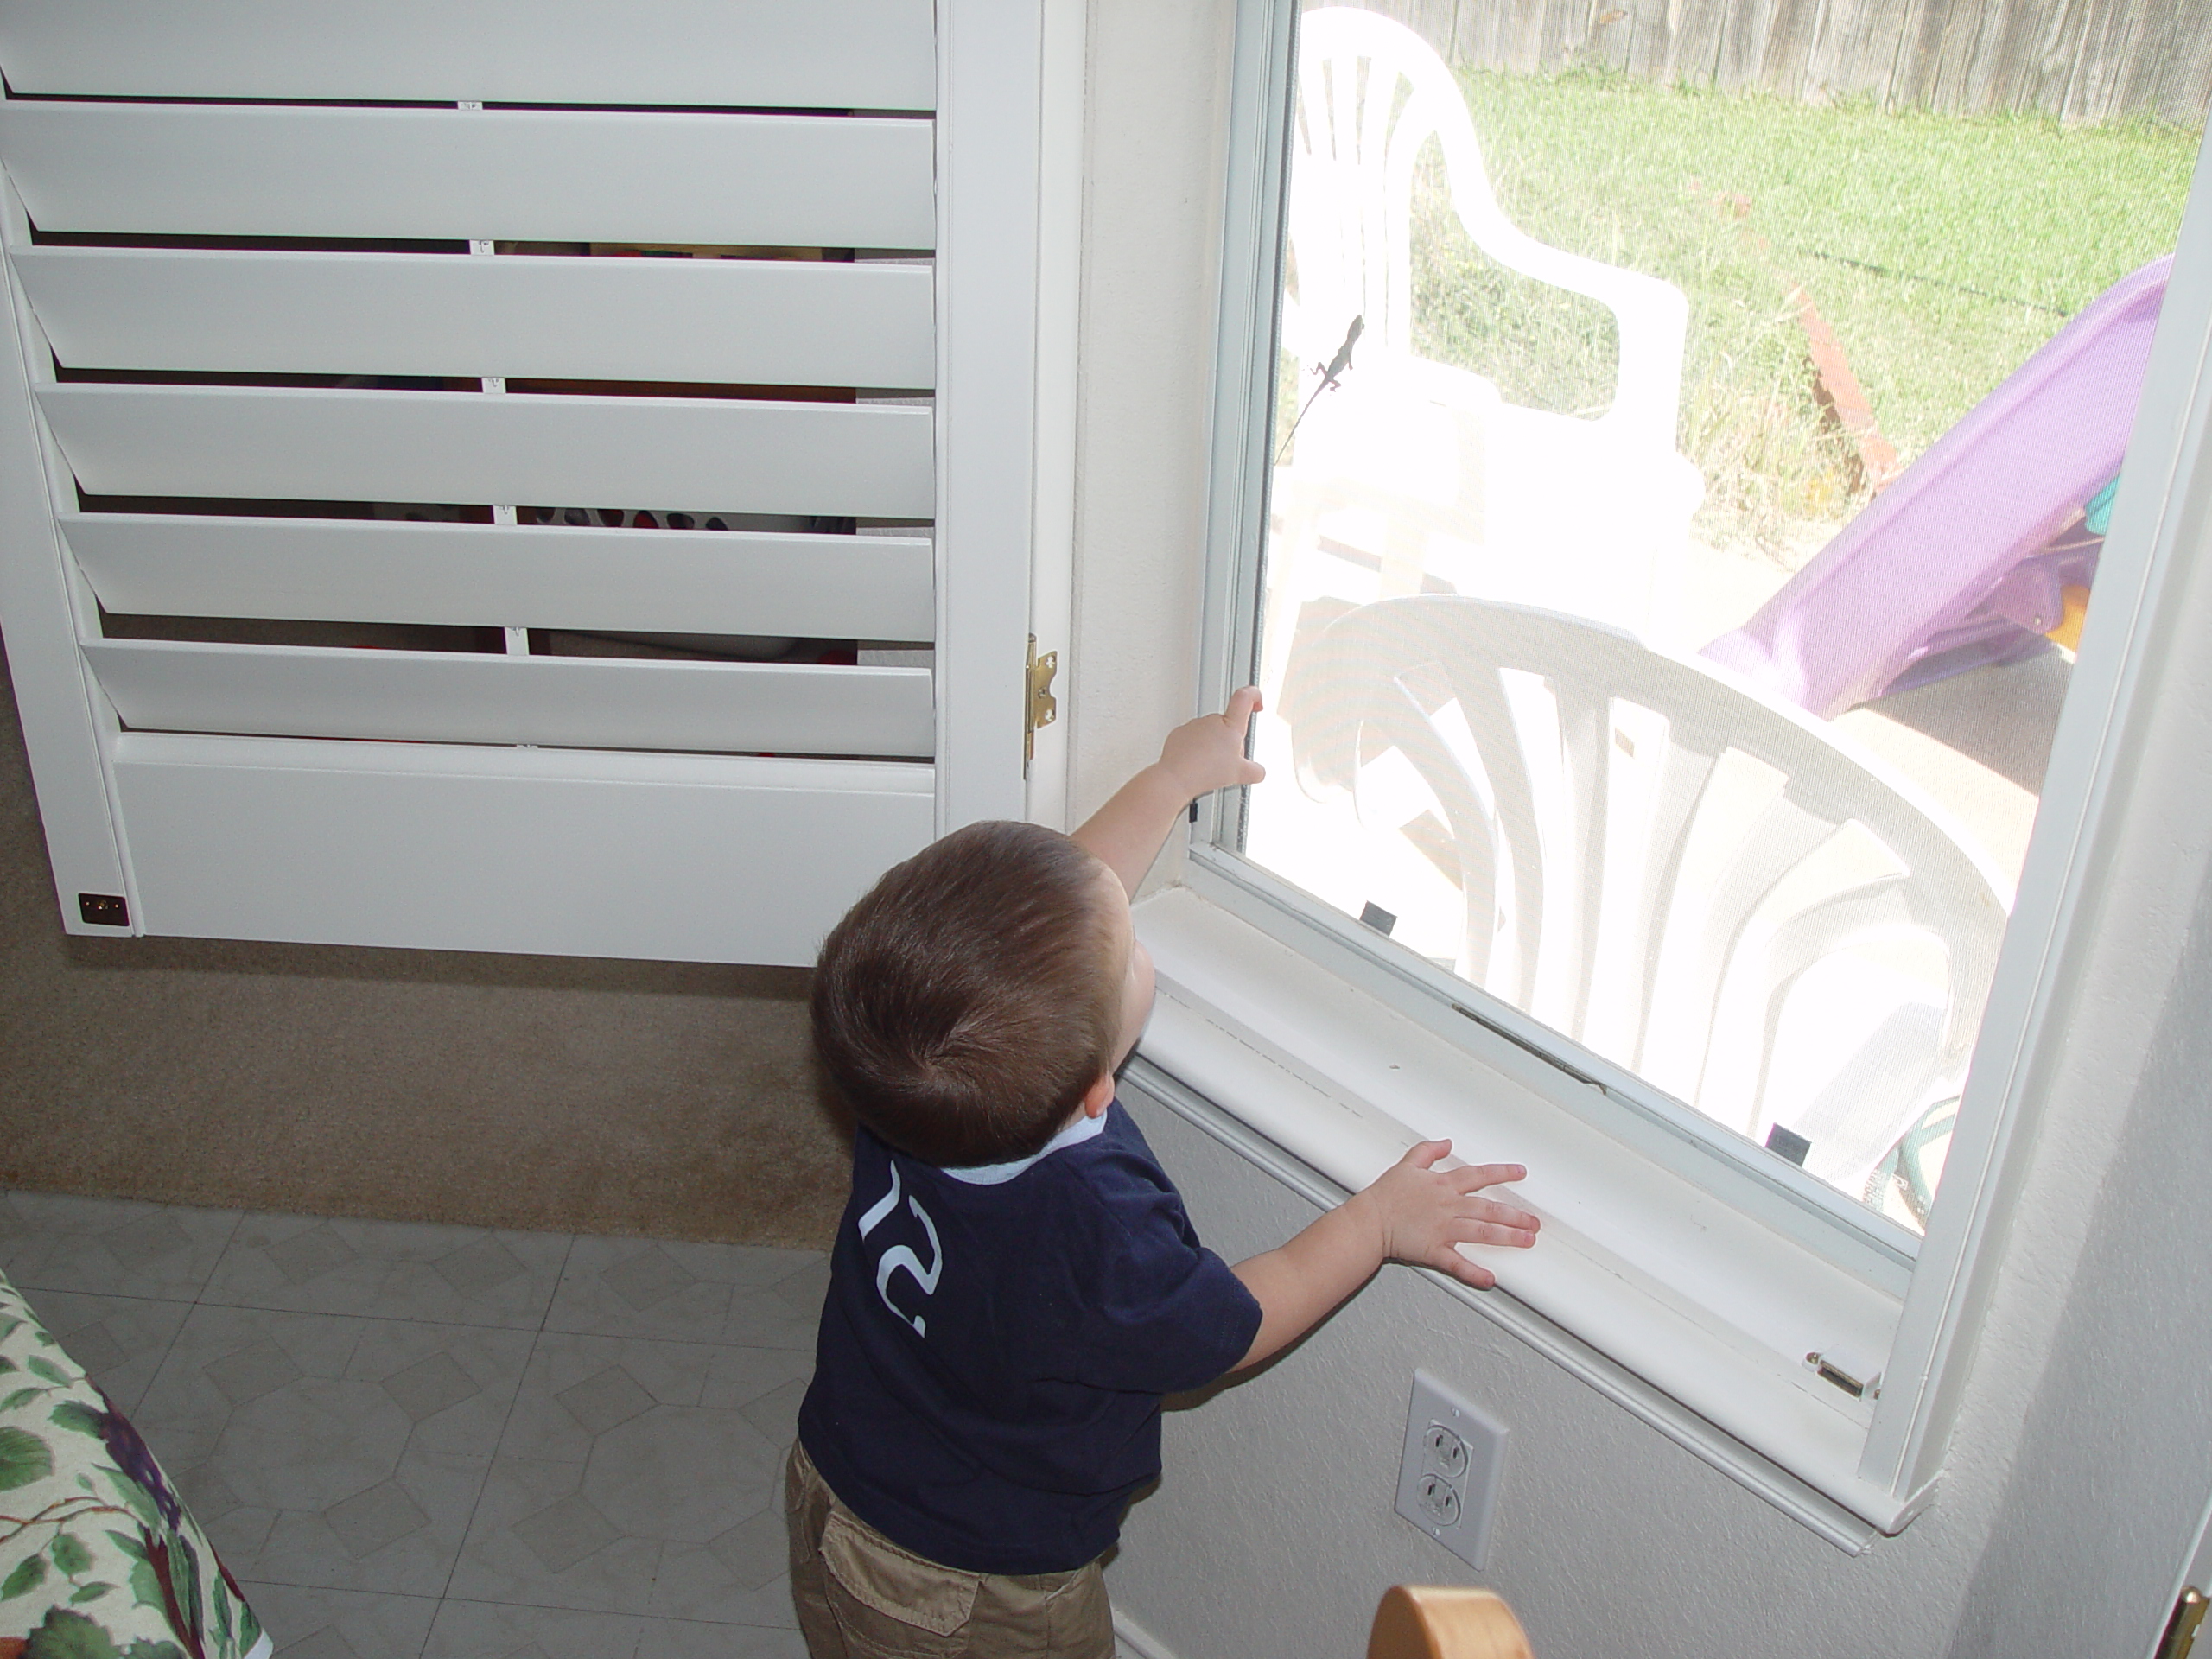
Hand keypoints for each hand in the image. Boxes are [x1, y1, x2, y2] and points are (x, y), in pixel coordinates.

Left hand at [1157, 686, 1266, 800]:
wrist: (1176, 777)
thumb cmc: (1206, 770)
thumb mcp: (1241, 775)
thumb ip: (1255, 771)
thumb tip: (1258, 771)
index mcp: (1230, 725)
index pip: (1245, 698)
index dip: (1254, 695)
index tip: (1257, 702)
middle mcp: (1211, 721)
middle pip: (1227, 725)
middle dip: (1230, 741)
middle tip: (1228, 761)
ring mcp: (1194, 726)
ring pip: (1210, 733)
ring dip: (1213, 746)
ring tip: (1210, 766)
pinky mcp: (1179, 734)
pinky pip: (1193, 739)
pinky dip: (1196, 749)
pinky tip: (1196, 764)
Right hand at [1355, 1140, 1538, 1290]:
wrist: (1369, 1221)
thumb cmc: (1385, 1196)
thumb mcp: (1407, 1165)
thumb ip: (1428, 1152)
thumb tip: (1446, 1143)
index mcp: (1443, 1186)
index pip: (1479, 1175)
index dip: (1502, 1173)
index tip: (1520, 1173)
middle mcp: (1448, 1207)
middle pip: (1489, 1208)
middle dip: (1515, 1214)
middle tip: (1534, 1221)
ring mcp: (1443, 1230)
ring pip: (1482, 1232)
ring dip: (1507, 1237)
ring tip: (1526, 1240)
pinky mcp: (1434, 1251)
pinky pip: (1458, 1264)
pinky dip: (1475, 1273)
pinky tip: (1490, 1279)